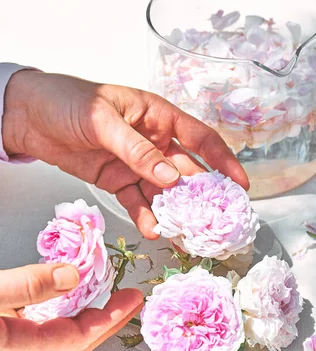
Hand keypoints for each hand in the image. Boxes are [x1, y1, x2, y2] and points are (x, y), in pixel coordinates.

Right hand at [0, 263, 142, 350]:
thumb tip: (72, 276)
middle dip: (108, 323)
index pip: (75, 338)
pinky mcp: (2, 334)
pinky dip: (65, 314)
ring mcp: (7, 344)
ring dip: (88, 319)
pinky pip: (42, 328)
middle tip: (131, 301)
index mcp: (12, 346)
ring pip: (58, 338)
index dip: (109, 318)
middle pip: (73, 344)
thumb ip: (27, 285)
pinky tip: (71, 299)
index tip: (131, 299)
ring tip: (109, 298)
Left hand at [1, 70, 248, 238]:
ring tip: (185, 234)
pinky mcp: (117, 179)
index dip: (224, 161)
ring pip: (164, 191)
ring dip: (175, 211)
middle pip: (187, 170)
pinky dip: (146, 215)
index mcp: (159, 116)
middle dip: (202, 195)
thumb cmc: (67, 101)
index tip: (240, 185)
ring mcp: (137, 162)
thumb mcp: (103, 121)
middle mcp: (154, 141)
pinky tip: (153, 229)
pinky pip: (138, 200)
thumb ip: (137, 150)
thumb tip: (171, 178)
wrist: (25, 115)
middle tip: (215, 219)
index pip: (201, 139)